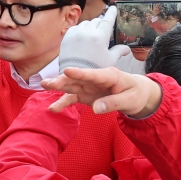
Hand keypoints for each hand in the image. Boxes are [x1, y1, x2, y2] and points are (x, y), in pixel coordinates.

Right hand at [43, 66, 163, 117]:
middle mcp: (95, 79)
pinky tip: (53, 108)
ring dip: (58, 86)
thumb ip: (113, 103)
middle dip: (63, 80)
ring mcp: (88, 87)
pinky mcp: (85, 95)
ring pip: (71, 85)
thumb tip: (95, 108)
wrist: (136, 93)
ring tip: (44, 85)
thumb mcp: (131, 100)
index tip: (67, 70)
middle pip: (77, 79)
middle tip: (49, 82)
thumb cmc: (135, 94)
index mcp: (109, 76)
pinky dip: (63, 102)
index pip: (93, 74)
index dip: (80, 73)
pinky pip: (72, 98)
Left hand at [59, 7, 130, 71]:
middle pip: (97, 21)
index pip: (108, 20)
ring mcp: (76, 33)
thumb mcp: (110, 60)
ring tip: (93, 35)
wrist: (74, 76)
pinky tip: (82, 37)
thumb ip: (119, 51)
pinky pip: (75, 28)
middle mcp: (88, 32)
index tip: (113, 8)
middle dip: (101, 24)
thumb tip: (127, 48)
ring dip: (90, 26)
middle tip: (103, 29)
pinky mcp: (67, 37)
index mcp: (100, 36)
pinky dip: (80, 30)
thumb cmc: (95, 68)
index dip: (112, 13)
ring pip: (85, 23)